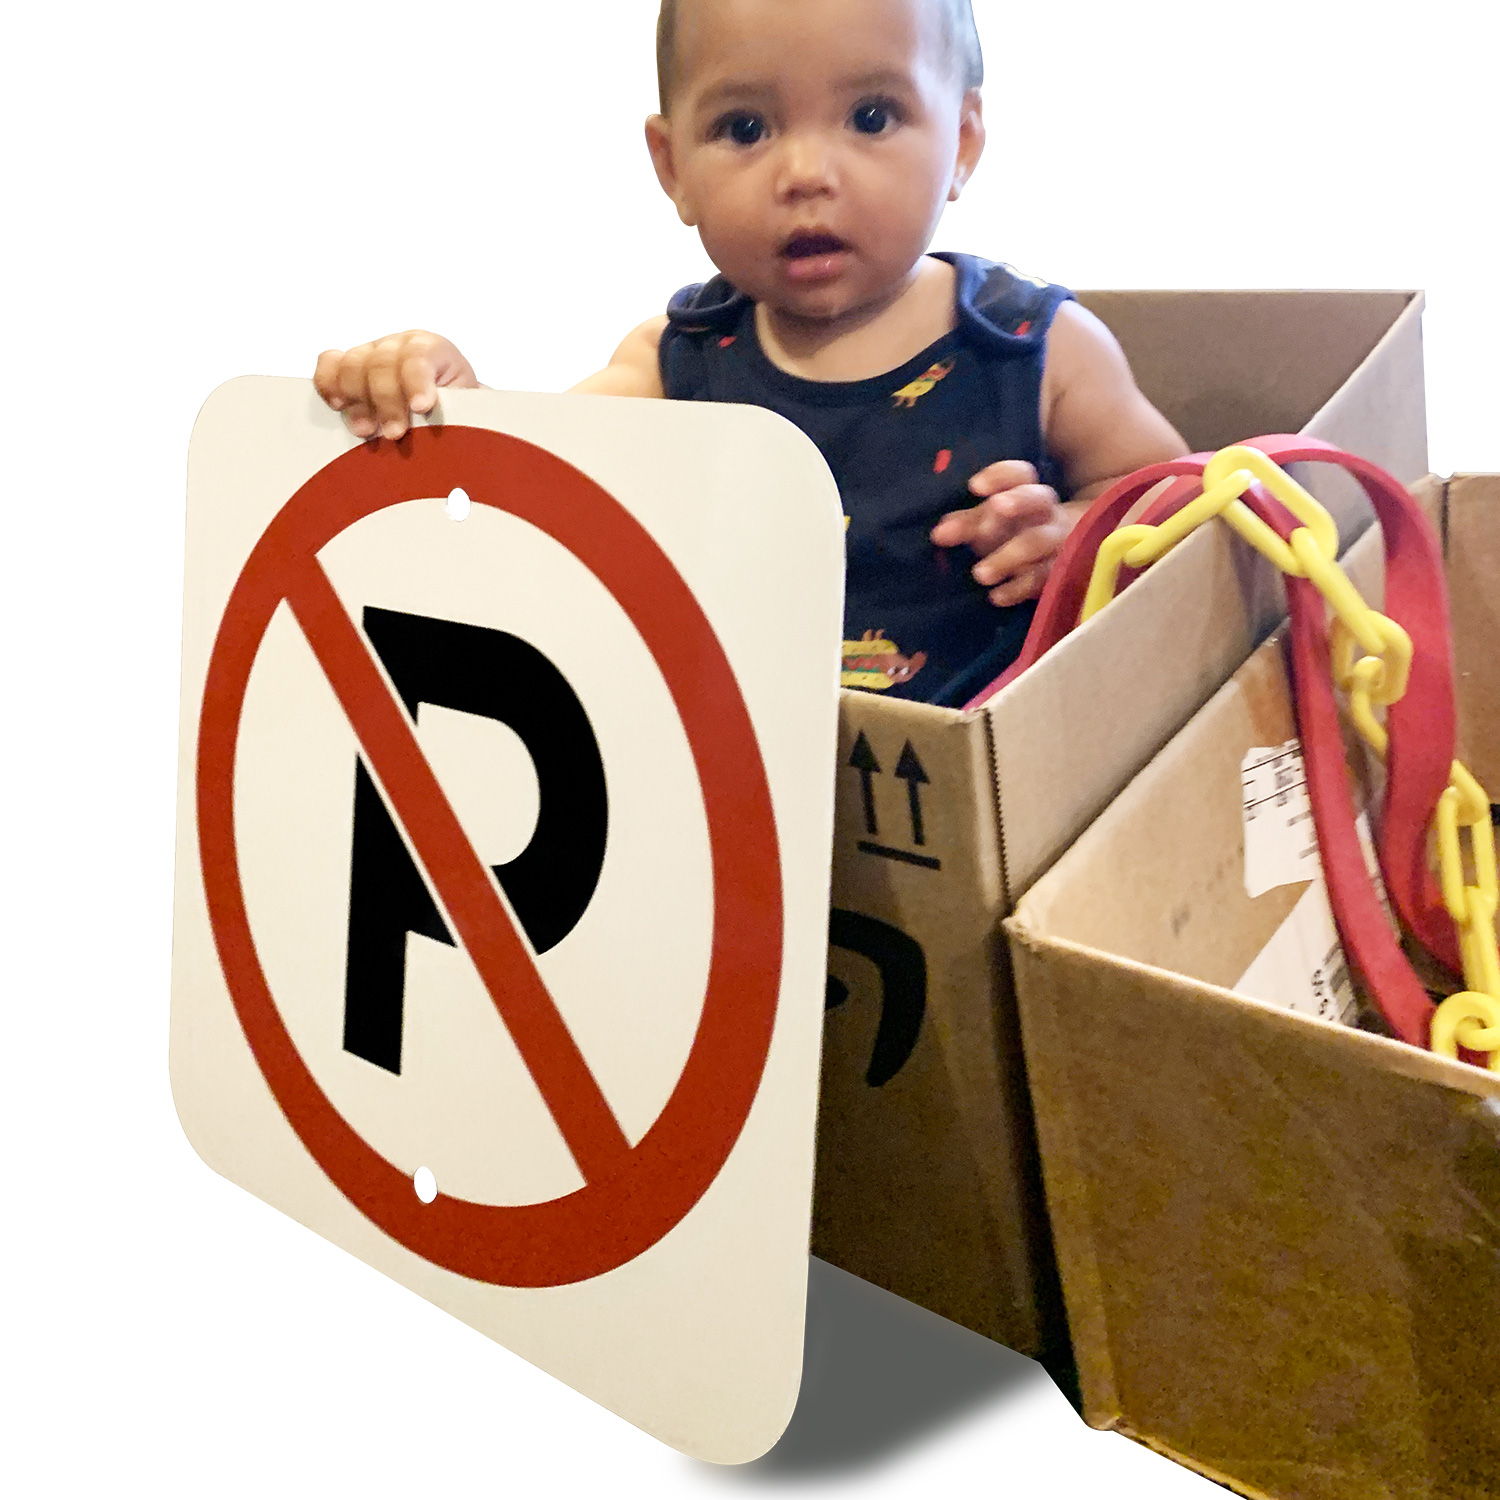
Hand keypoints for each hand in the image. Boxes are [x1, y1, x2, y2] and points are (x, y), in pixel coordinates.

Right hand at [313, 331, 477, 439]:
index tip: (421, 407)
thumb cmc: (455, 414)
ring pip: (352, 365)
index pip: (420, 356)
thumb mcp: (462, 413)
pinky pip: (329, 365)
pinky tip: (339, 407)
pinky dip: (329, 385)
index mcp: (434, 349)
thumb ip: (452, 418)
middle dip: (386, 400)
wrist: (447, 410)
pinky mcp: (349, 366)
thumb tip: (440, 439)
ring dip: (357, 401)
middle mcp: (399, 345)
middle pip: (381, 363)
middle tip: (394, 433)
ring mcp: (371, 353)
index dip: (416, 381)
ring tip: (366, 431)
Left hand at [929, 460, 1072, 606]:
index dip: (1000, 476)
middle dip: (1018, 501)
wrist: (1075, 556)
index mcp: (1030, 494)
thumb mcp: (995, 525)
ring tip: (978, 573)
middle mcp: (1048, 514)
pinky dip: (1017, 589)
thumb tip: (940, 532)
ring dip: (1007, 556)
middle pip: (1038, 499)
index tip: (975, 486)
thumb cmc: (1020, 534)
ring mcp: (1059, 544)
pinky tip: (996, 597)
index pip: (1020, 475)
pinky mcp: (1059, 574)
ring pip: (1038, 542)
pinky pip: (1040, 580)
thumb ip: (969, 524)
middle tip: (997, 506)